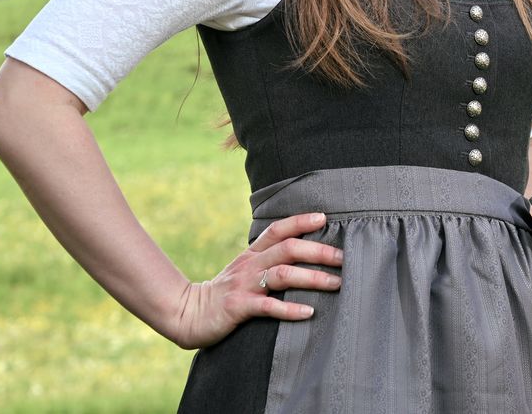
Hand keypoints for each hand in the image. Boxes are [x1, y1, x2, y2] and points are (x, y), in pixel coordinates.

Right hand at [167, 211, 343, 349]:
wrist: (188, 313)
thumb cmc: (225, 293)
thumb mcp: (244, 270)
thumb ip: (267, 260)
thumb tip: (303, 254)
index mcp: (252, 253)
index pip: (277, 229)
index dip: (300, 221)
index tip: (324, 218)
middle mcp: (250, 265)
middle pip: (288, 249)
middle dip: (318, 251)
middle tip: (343, 258)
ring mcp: (244, 285)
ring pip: (282, 274)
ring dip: (312, 278)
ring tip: (335, 283)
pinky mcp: (238, 307)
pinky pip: (267, 306)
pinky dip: (290, 309)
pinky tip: (308, 312)